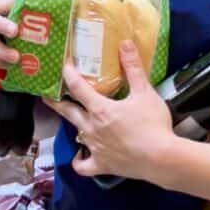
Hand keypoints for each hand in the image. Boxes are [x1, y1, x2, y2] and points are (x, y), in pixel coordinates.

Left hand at [45, 41, 175, 181]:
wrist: (163, 159)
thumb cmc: (153, 125)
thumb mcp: (144, 92)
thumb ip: (133, 68)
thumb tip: (125, 43)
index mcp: (100, 109)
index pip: (77, 87)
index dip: (68, 74)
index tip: (62, 65)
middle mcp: (91, 128)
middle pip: (68, 112)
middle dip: (56, 102)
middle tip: (46, 94)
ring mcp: (95, 149)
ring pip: (75, 134)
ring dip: (72, 124)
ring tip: (70, 117)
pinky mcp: (102, 166)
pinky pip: (84, 166)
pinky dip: (79, 161)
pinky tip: (80, 155)